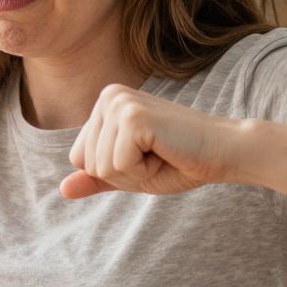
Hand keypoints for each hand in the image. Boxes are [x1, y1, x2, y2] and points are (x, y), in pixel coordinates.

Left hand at [61, 84, 235, 199]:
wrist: (224, 152)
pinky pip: (117, 166)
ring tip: (162, 153)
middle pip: (87, 163)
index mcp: (106, 103)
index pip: (79, 158)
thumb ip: (98, 178)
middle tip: (157, 156)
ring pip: (100, 167)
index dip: (113, 171)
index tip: (146, 156)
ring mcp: (120, 103)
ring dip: (134, 174)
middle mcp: (109, 96)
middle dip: (123, 174)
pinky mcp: (132, 117)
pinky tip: (165, 152)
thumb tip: (62, 190)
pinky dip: (142, 172)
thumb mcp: (131, 174)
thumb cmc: (181, 161)